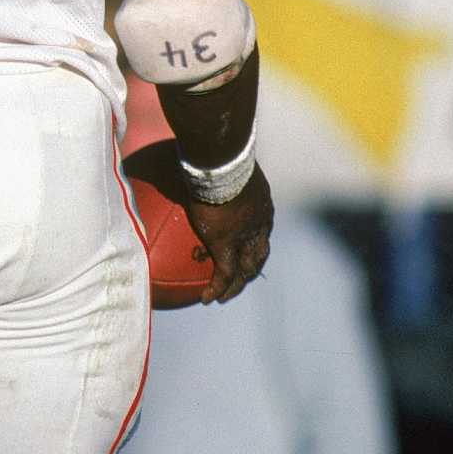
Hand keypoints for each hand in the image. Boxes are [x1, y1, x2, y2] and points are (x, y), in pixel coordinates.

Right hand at [185, 163, 272, 303]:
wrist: (221, 160)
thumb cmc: (219, 154)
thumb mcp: (222, 165)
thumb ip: (212, 170)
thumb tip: (190, 161)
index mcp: (261, 207)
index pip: (262, 230)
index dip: (255, 243)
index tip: (247, 250)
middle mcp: (259, 225)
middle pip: (259, 255)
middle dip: (249, 271)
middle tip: (240, 281)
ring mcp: (244, 236)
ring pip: (244, 270)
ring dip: (234, 286)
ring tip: (221, 297)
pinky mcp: (226, 244)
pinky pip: (223, 273)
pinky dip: (217, 288)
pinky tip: (207, 299)